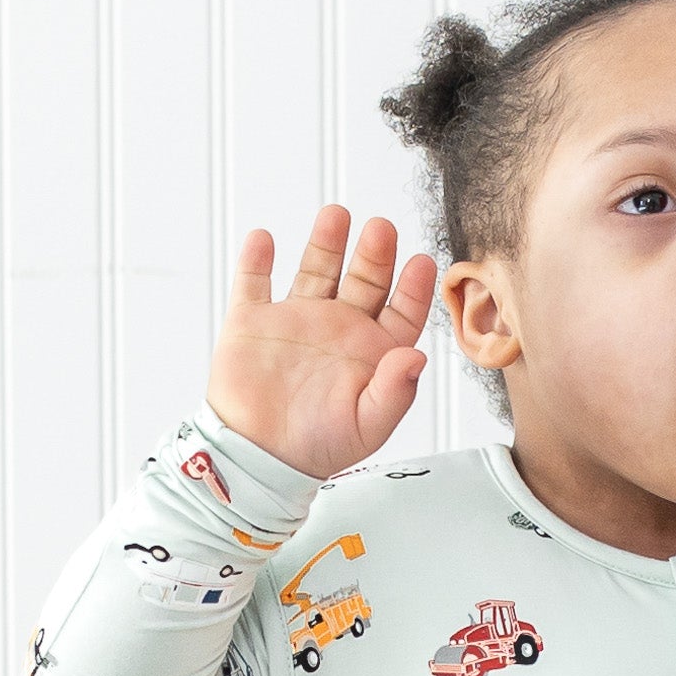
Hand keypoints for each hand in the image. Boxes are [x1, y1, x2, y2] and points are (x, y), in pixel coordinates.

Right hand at [208, 205, 438, 481]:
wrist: (258, 459)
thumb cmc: (319, 447)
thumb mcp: (367, 425)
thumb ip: (395, 391)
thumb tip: (418, 356)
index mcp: (371, 352)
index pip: (401, 311)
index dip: (413, 287)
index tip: (422, 262)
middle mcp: (338, 328)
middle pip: (363, 279)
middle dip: (374, 253)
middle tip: (382, 229)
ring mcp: (295, 320)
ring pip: (315, 269)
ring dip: (325, 242)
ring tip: (337, 215)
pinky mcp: (252, 322)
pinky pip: (254, 282)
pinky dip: (257, 260)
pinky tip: (264, 240)